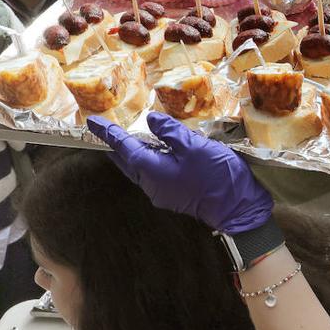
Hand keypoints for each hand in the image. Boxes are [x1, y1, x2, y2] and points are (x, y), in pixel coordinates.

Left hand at [87, 112, 272, 234]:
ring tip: (134, 136)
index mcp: (152, 170)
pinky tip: (159, 151)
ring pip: (140, 169)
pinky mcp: (174, 196)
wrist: (238, 209)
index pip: (123, 147)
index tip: (91, 121)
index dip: (107, 132)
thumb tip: (151, 120)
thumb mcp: (194, 146)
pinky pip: (153, 174)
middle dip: (116, 145)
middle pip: (127, 161)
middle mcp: (151, 184)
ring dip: (135, 152)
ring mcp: (162, 193)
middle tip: (108, 128)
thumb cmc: (216, 176)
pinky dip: (150, 160)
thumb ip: (170, 132)